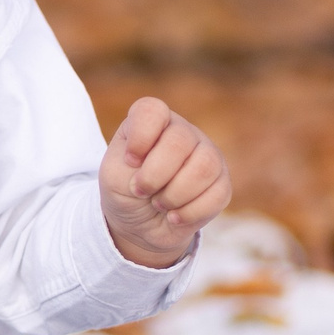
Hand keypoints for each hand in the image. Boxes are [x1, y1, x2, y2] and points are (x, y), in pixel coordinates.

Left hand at [99, 96, 229, 267]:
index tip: (129, 161)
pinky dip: (189, 213)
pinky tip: (174, 216)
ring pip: (205, 167)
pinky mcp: (221, 183)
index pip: (152, 110)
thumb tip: (167, 167)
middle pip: (179, 142)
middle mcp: (184, 132)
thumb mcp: (112, 176)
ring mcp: (207, 155)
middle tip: (141, 191)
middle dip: (154, 176)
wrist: (138, 224)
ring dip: (174, 195)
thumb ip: (131, 164)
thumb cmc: (124, 191)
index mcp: (153, 122)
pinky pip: (217, 194)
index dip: (140, 138)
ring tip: (159, 204)